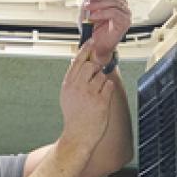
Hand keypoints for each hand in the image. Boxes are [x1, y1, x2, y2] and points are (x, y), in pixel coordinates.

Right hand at [58, 40, 114, 156]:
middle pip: (91, 65)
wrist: (78, 136)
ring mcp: (90, 93)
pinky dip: (108, 90)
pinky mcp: (101, 101)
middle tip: (95, 78)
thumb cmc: (74, 117)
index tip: (92, 41)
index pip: (77, 60)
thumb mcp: (67, 96)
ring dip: (102, 83)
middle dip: (96, 69)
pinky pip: (109, 85)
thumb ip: (73, 79)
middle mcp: (78, 87)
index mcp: (68, 84)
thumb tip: (78, 62)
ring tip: (96, 95)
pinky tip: (102, 99)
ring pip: (102, 75)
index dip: (86, 49)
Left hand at [80, 0, 130, 65]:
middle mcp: (122, 7)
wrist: (96, 47)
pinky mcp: (124, 22)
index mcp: (116, 2)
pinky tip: (94, 16)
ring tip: (88, 9)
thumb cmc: (93, 31)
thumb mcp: (88, 12)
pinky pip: (114, 13)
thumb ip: (90, 1)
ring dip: (98, 4)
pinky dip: (102, 13)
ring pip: (114, 2)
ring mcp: (125, 14)